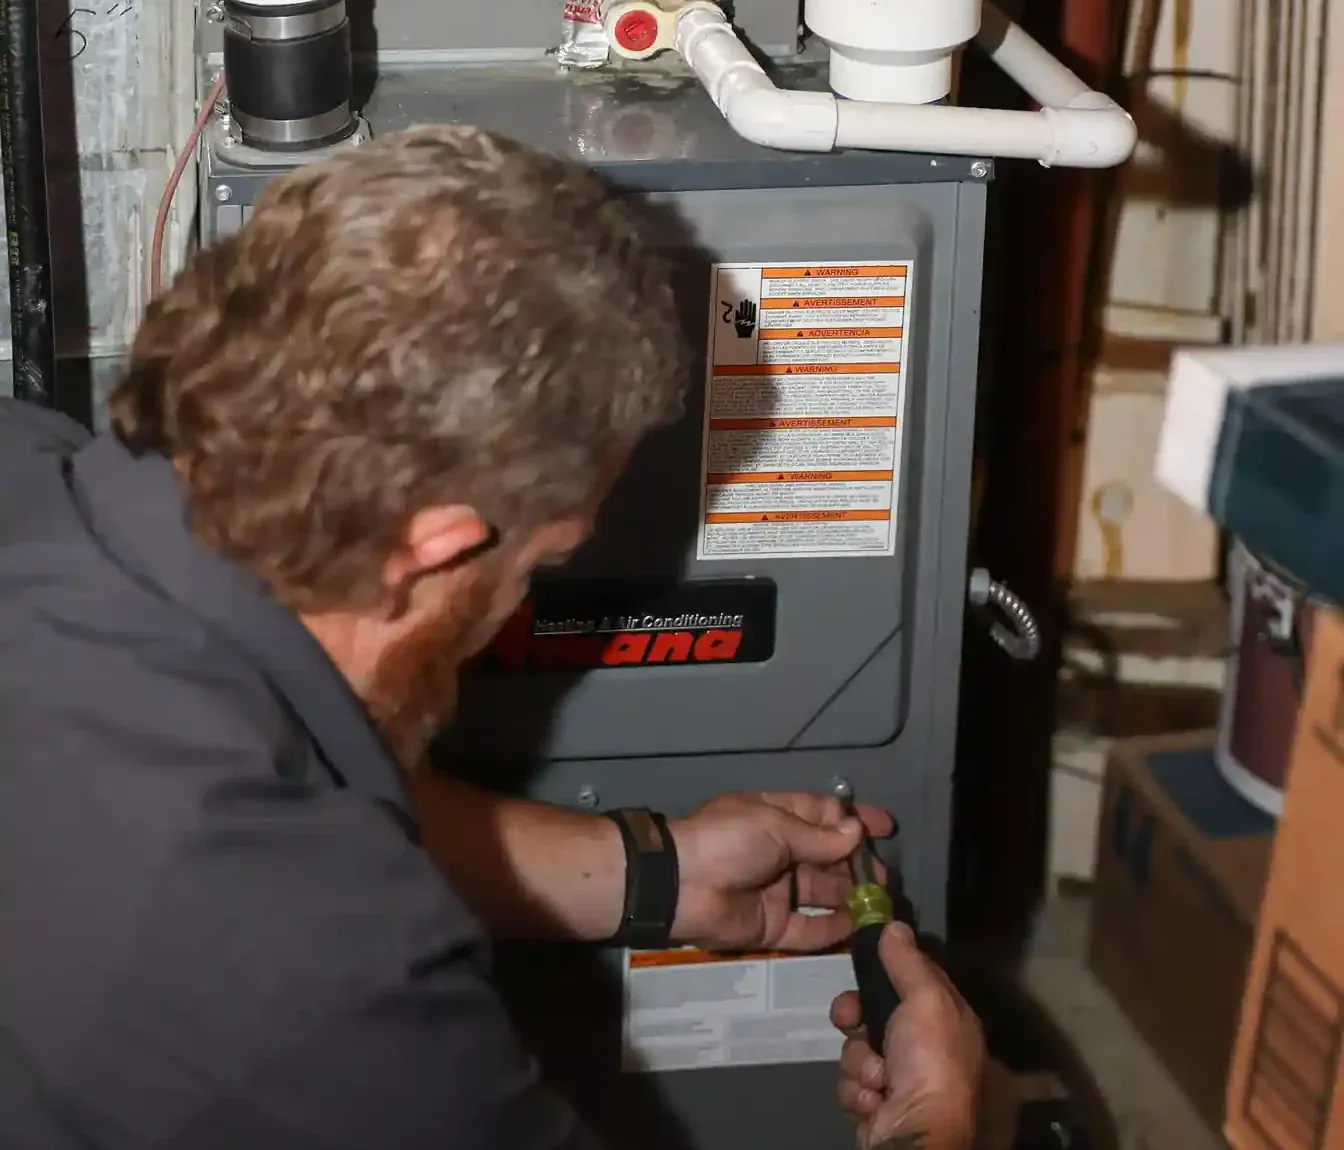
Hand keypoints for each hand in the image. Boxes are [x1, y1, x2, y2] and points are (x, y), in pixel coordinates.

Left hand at [668, 791, 893, 951]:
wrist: (681, 886)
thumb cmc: (728, 841)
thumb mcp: (775, 826)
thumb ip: (818, 836)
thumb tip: (856, 833)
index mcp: (775, 818)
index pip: (822, 815)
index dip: (853, 821)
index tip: (886, 828)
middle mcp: (779, 853)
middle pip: (828, 857)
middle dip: (858, 864)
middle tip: (885, 876)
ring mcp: (777, 891)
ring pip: (823, 893)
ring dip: (852, 896)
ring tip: (881, 902)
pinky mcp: (773, 926)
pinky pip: (809, 928)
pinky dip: (834, 928)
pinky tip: (859, 927)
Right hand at [831, 923, 983, 1149]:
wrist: (915, 1131)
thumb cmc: (929, 1059)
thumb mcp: (925, 999)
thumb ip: (908, 962)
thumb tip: (894, 925)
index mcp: (945, 1018)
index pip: (911, 979)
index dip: (884, 970)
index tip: (863, 962)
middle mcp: (925, 1046)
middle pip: (872, 1012)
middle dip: (855, 1018)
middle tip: (849, 1020)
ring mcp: (899, 1077)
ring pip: (855, 1049)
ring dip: (859, 1064)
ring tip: (878, 1080)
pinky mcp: (876, 1104)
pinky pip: (851, 1083)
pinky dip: (858, 1092)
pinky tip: (875, 1101)